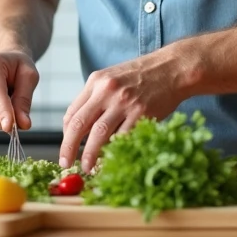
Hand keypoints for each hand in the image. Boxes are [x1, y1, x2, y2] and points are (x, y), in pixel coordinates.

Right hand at [0, 51, 38, 131]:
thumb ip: (24, 100)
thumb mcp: (29, 77)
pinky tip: (2, 109)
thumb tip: (23, 124)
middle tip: (17, 126)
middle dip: (1, 119)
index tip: (10, 127)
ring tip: (12, 112)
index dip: (2, 111)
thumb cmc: (18, 67)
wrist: (7, 60)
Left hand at [59, 50, 186, 173]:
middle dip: (68, 147)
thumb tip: (78, 127)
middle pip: (79, 124)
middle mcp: (107, 90)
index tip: (66, 149)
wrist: (171, 68)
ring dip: (89, 154)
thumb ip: (96, 98)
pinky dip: (114, 151)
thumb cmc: (142, 75)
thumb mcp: (112, 78)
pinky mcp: (142, 113)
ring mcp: (124, 102)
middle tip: (65, 163)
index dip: (65, 135)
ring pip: (99, 134)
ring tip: (87, 167)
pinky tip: (111, 160)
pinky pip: (123, 137)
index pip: (72, 112)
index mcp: (96, 81)